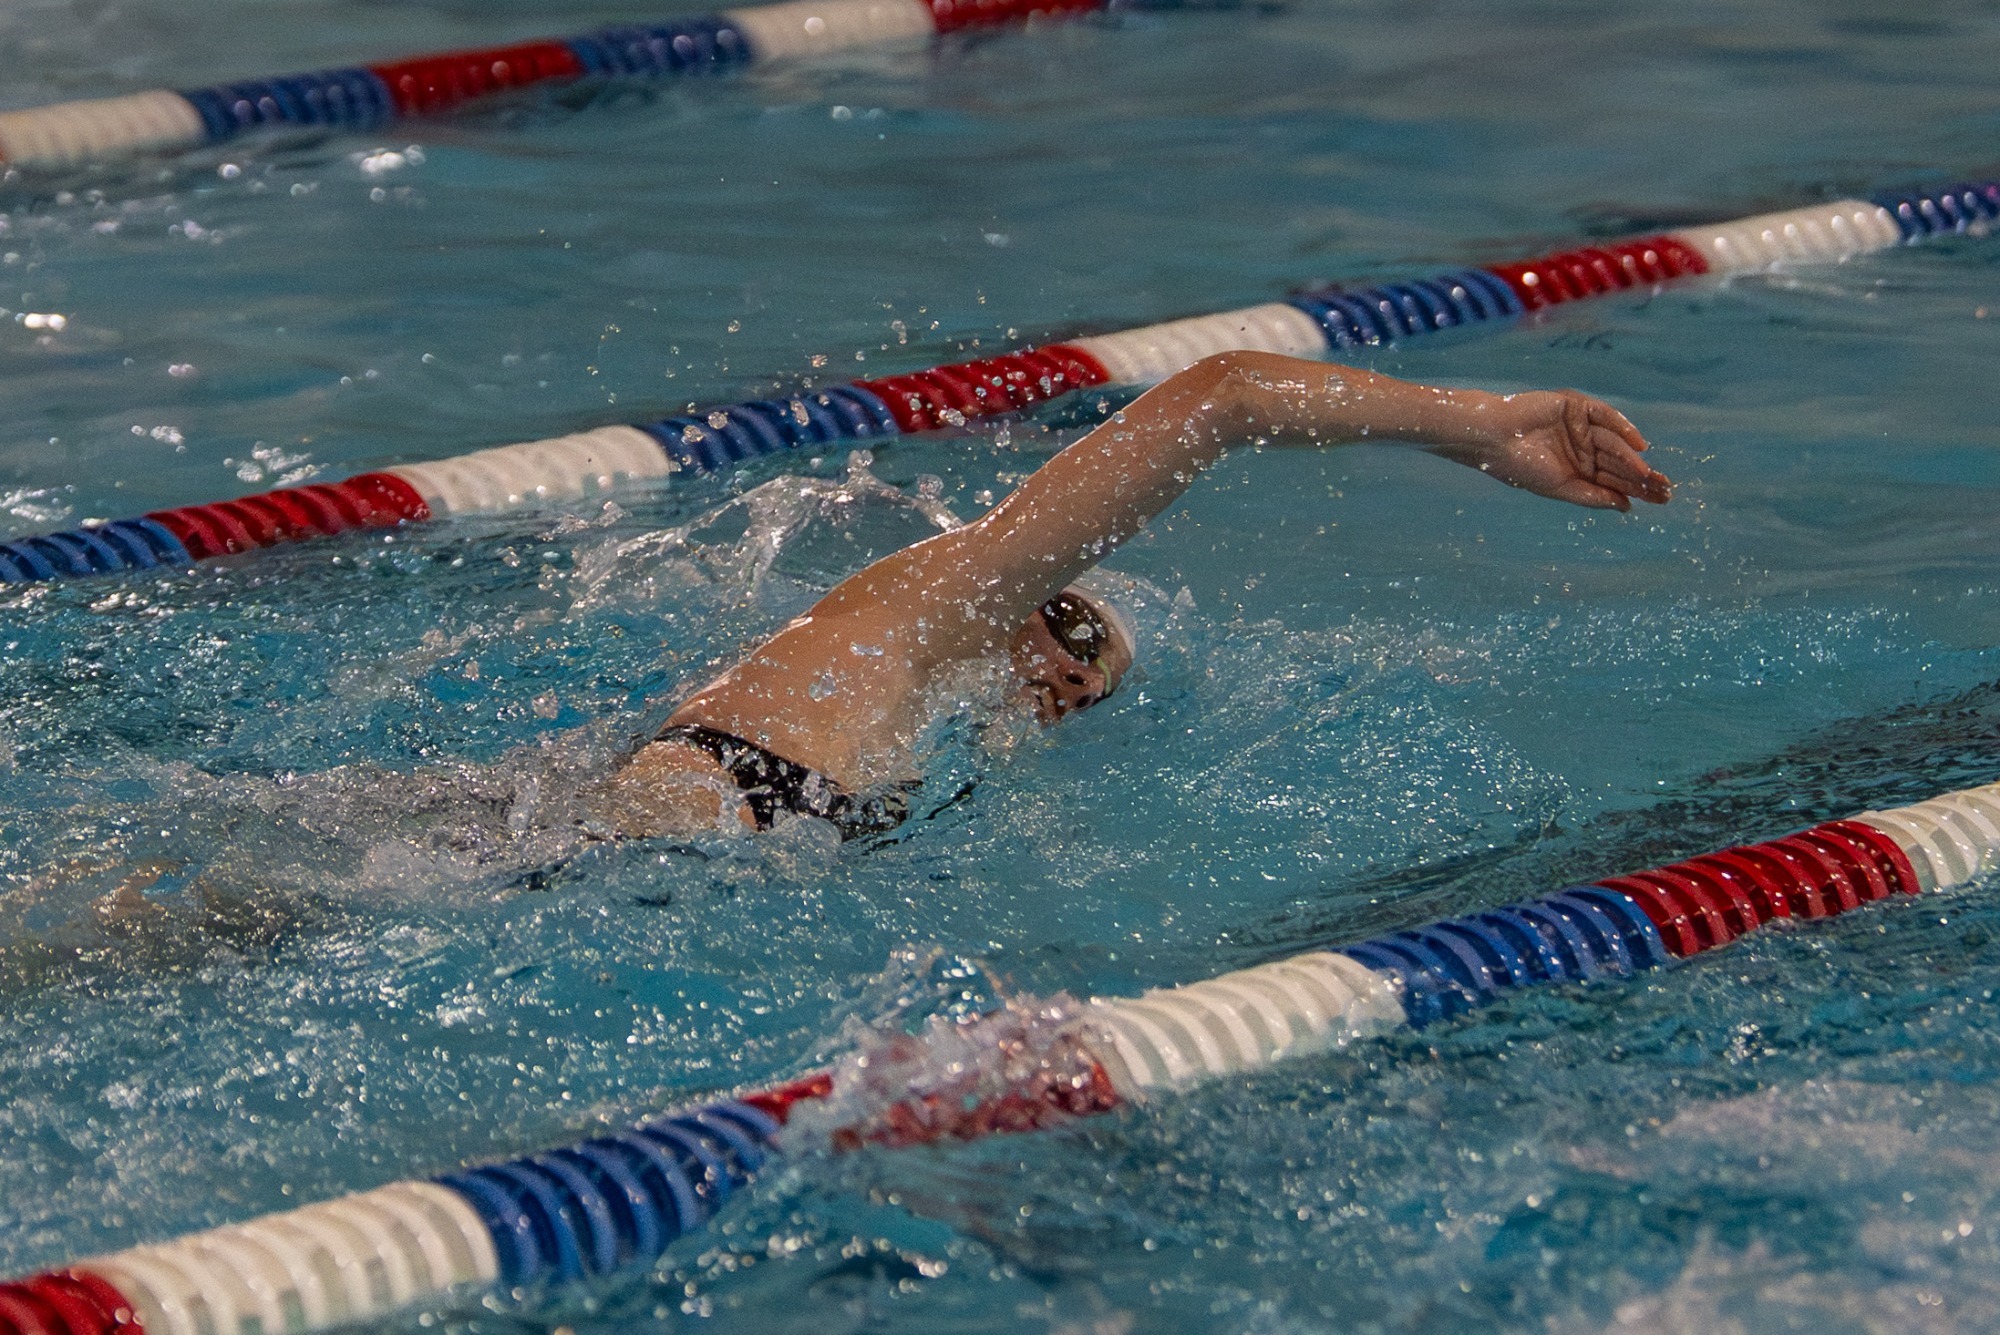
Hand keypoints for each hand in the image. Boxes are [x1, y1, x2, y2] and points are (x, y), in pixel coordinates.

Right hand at [1443, 390, 1670, 511]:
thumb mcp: (1561, 488)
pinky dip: (1623, 428)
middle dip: (1642, 476)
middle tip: (1665, 489)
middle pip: (1619, 463)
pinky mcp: (1575, 407)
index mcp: (1578, 471)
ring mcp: (1580, 427)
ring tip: (1647, 475)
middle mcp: (1583, 449)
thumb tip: (1626, 506)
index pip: (1614, 481)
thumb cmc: (1521, 468)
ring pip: (1615, 444)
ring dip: (1632, 459)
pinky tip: (1639, 444)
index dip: (1637, 490)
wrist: (1494, 439)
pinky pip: (1605, 416)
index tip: (1661, 500)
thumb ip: (1592, 497)